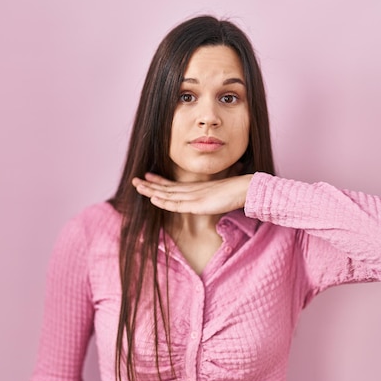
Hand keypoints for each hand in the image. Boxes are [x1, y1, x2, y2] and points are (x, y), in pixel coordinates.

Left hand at [132, 173, 253, 214]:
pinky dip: (164, 202)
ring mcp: (193, 196)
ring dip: (151, 191)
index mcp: (196, 188)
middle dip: (149, 185)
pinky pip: (176, 204)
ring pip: (167, 195)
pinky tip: (153, 198)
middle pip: (166, 188)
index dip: (159, 181)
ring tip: (137, 186)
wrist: (246, 188)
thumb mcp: (219, 194)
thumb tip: (211, 199)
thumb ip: (211, 197)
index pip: (173, 185)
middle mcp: (191, 190)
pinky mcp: (197, 204)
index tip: (147, 176)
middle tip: (134, 180)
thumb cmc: (236, 191)